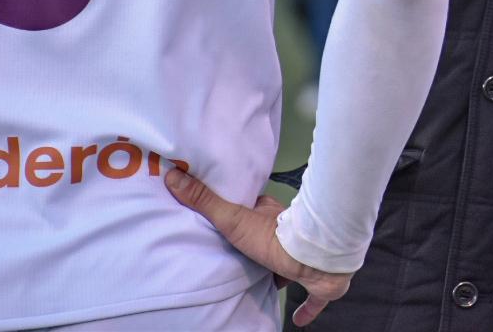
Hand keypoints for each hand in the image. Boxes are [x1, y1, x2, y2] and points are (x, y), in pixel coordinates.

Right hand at [166, 168, 351, 326]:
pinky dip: (308, 307)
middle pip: (272, 240)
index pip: (255, 212)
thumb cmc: (274, 237)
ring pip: (293, 265)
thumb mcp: (234, 218)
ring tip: (265, 285)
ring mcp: (307, 258)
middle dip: (260, 250)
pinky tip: (298, 319)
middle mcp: (291, 236)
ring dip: (282, 274)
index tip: (230, 223)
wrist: (315, 256)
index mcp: (271, 217)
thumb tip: (173, 175)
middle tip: (242, 262)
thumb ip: (206, 200)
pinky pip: (315, 296)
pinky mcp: (319, 282)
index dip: (243, 217)